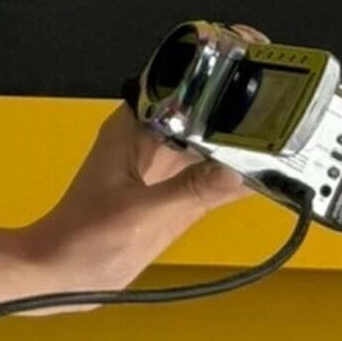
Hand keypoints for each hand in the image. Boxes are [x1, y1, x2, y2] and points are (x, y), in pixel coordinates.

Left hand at [16, 26, 268, 314]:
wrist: (60, 275)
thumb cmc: (82, 240)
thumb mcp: (144, 215)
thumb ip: (191, 192)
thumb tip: (236, 171)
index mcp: (130, 130)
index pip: (175, 84)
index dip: (211, 70)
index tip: (248, 65)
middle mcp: (146, 142)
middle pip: (198, 110)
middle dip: (235, 105)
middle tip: (281, 105)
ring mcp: (158, 167)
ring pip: (206, 141)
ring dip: (236, 140)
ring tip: (281, 136)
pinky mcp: (167, 191)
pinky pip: (206, 173)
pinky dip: (230, 173)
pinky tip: (261, 175)